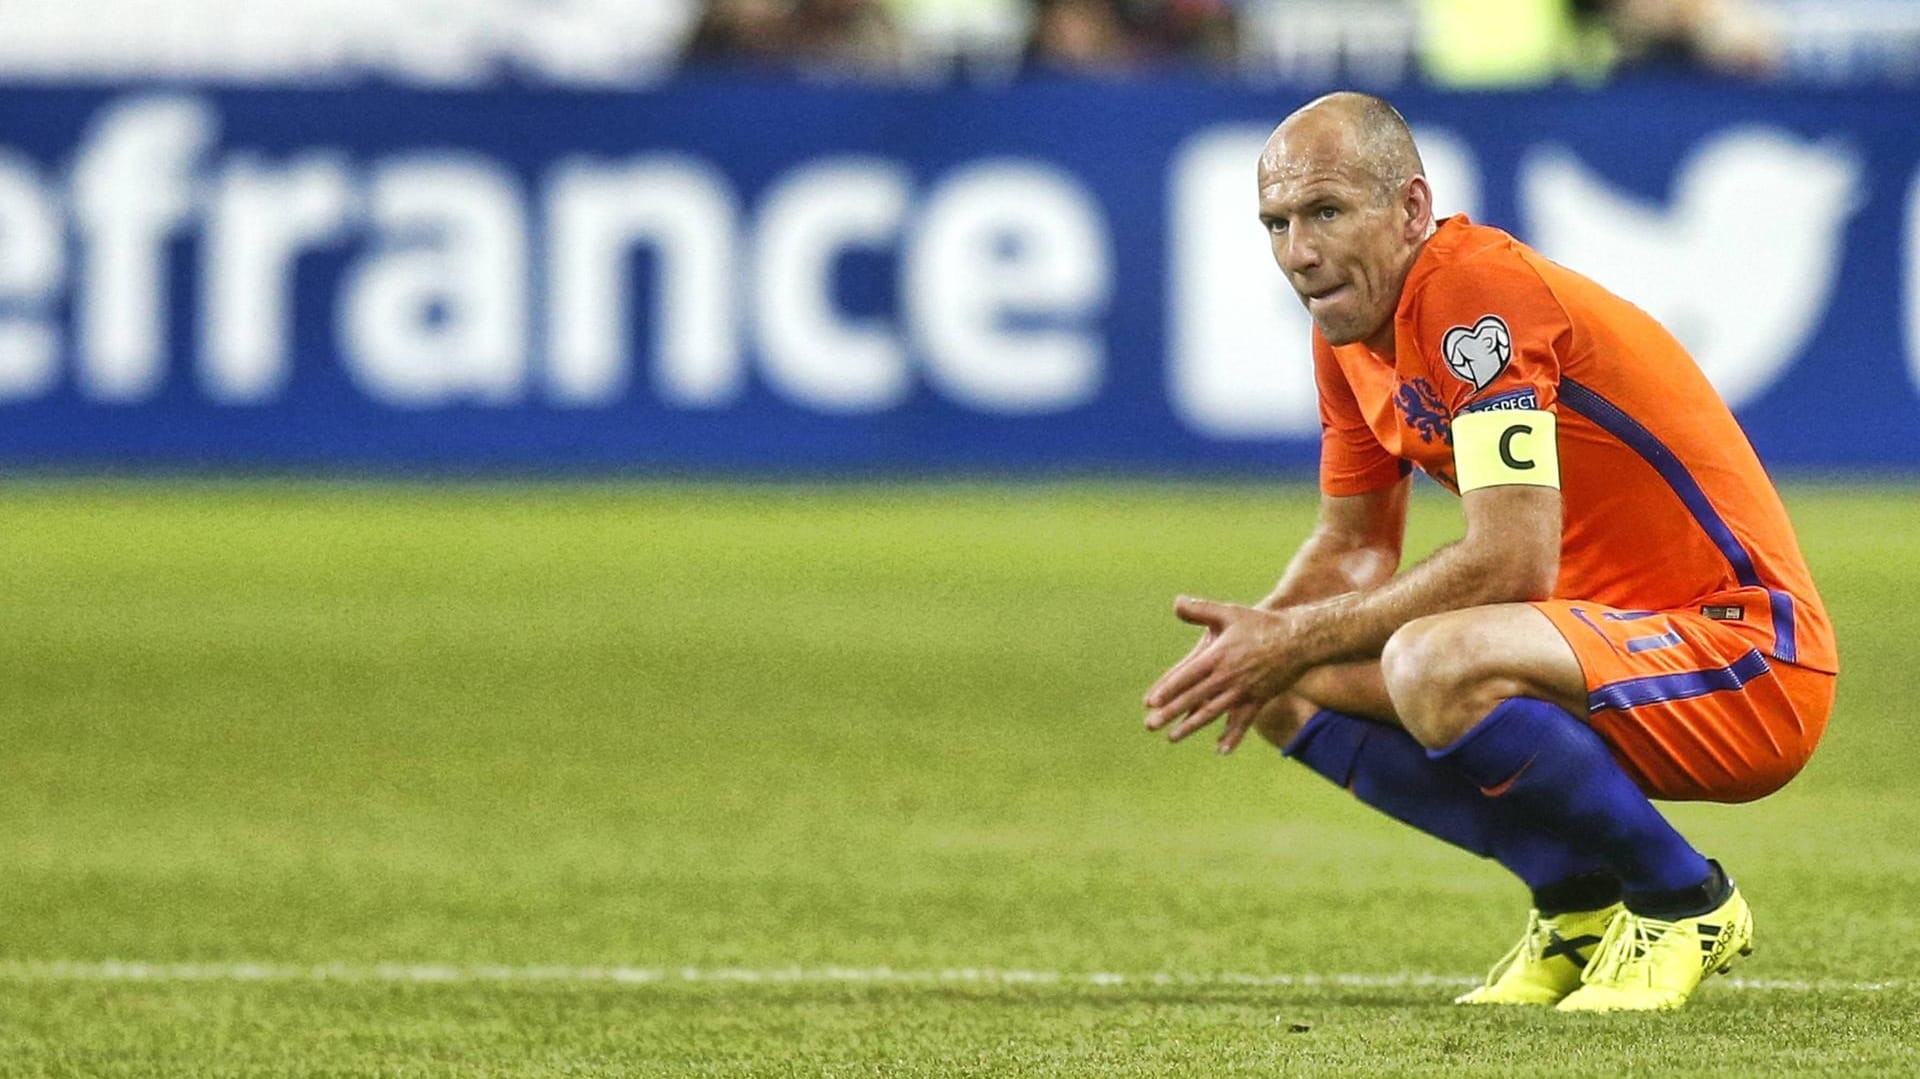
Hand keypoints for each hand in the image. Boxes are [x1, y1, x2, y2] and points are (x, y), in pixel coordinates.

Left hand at [1143, 596, 1309, 750]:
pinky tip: (1220, 750)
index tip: (1150, 702)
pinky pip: (1243, 723)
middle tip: (1150, 725)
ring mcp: (1243, 691)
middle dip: (1171, 713)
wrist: (1300, 640)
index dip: (1168, 690)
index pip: (1187, 676)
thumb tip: (1176, 602)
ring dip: (1191, 727)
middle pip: (1194, 698)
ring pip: (1212, 713)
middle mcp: (1228, 677)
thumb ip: (1201, 609)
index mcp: (1218, 656)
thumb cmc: (1262, 624)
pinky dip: (1232, 737)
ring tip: (1172, 738)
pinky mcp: (1258, 700)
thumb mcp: (1230, 613)